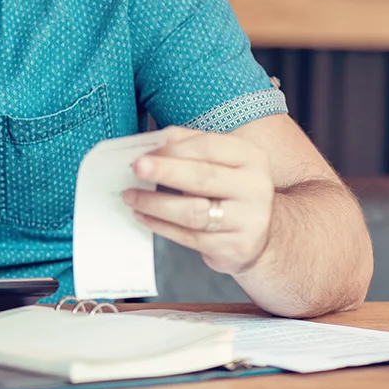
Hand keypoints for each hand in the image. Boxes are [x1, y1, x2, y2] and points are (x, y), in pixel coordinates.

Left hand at [121, 127, 275, 274]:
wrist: (258, 235)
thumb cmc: (229, 191)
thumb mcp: (221, 163)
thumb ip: (189, 147)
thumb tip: (152, 142)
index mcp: (250, 158)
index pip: (208, 146)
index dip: (173, 149)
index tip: (144, 152)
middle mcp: (254, 187)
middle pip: (202, 177)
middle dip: (164, 171)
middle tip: (135, 168)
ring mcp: (248, 220)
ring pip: (193, 212)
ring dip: (155, 203)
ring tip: (130, 196)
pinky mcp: (235, 247)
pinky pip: (190, 237)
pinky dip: (161, 226)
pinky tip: (143, 217)